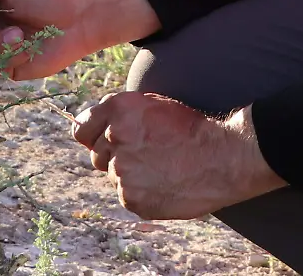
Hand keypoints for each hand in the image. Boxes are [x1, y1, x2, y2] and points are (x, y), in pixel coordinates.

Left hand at [72, 92, 285, 218]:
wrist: (221, 157)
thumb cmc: (191, 128)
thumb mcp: (153, 105)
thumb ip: (120, 114)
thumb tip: (94, 128)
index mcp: (117, 110)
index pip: (81, 129)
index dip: (93, 136)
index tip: (105, 142)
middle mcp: (113, 138)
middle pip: (97, 155)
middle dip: (115, 156)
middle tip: (146, 155)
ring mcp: (121, 170)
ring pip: (115, 177)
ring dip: (131, 175)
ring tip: (161, 169)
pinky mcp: (131, 198)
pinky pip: (128, 196)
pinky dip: (142, 194)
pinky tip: (164, 184)